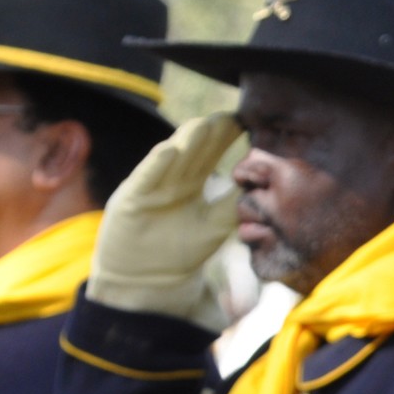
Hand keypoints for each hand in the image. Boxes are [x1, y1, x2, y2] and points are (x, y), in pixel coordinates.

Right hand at [89, 110, 243, 322]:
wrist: (146, 276)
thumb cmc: (181, 250)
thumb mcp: (214, 227)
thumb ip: (232, 206)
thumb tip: (260, 187)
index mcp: (192, 181)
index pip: (212, 154)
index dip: (227, 139)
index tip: (248, 123)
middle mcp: (173, 177)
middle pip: (195, 150)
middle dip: (212, 134)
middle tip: (232, 117)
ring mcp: (153, 185)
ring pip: (173, 159)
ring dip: (188, 142)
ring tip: (204, 125)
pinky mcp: (133, 198)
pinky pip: (147, 178)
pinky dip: (156, 165)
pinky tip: (169, 150)